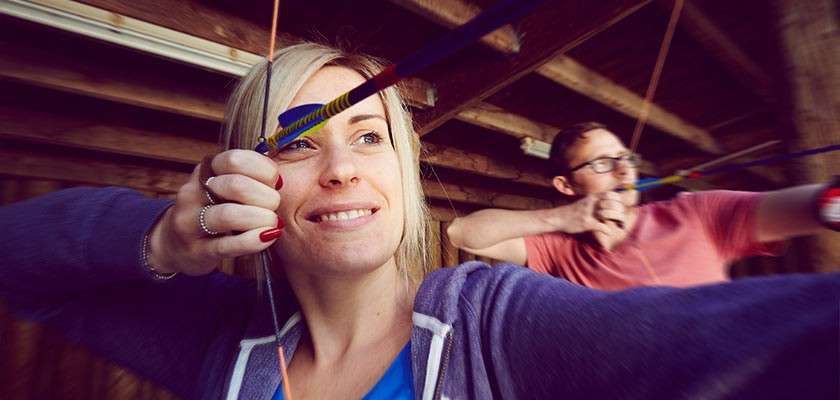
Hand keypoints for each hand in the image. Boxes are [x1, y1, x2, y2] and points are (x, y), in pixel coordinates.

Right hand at [148, 150, 282, 275]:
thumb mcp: (225, 189)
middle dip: (266, 197)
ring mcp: (190, 222)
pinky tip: (267, 237)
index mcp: (205, 172)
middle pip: (236, 185)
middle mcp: (193, 193)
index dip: (263, 170)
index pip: (235, 159)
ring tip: (271, 223)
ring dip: (261, 218)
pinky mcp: (197, 250)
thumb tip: (278, 182)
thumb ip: (250, 179)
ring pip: (229, 215)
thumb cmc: (212, 211)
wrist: (173, 245)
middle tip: (273, 208)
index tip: (274, 183)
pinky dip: (252, 241)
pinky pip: (227, 245)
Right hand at [553, 192, 629, 250]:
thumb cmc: (573, 212)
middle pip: (612, 204)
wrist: (558, 218)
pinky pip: (601, 226)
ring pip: (609, 214)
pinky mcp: (586, 222)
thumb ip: (597, 202)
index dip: (619, 201)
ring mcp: (589, 212)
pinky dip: (607, 230)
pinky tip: (609, 232)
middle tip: (622, 219)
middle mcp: (592, 202)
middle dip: (620, 212)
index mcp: (592, 197)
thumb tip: (610, 205)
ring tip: (620, 225)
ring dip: (617, 220)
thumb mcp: (585, 202)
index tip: (621, 208)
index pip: (611, 194)